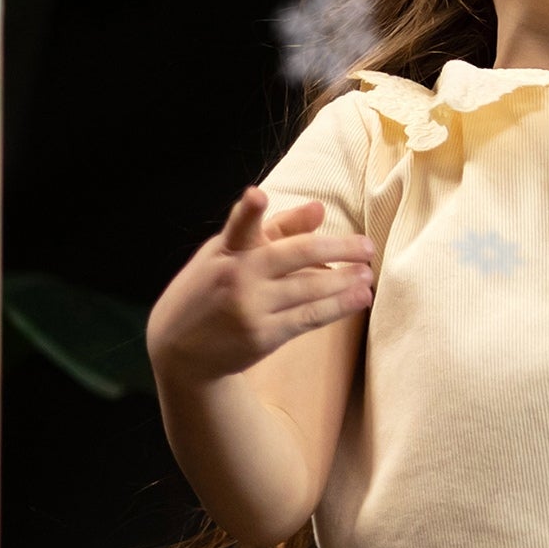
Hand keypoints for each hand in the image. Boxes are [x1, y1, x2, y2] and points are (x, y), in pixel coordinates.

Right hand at [146, 186, 373, 381]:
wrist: (179, 351)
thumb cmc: (211, 289)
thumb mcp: (229, 253)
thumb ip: (275, 228)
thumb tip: (319, 208)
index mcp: (227, 250)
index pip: (239, 226)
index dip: (248, 210)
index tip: (256, 196)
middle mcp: (237, 277)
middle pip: (297, 254)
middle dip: (339, 248)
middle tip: (368, 247)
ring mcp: (250, 308)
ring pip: (309, 289)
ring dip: (346, 280)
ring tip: (368, 273)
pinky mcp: (262, 336)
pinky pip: (308, 318)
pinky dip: (338, 307)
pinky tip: (360, 298)